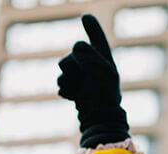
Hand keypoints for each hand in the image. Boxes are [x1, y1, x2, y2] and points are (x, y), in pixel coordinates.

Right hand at [57, 15, 129, 147]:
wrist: (98, 121)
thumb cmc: (104, 98)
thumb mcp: (100, 72)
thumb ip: (88, 54)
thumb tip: (76, 47)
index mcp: (105, 60)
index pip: (97, 39)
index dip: (92, 27)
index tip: (86, 17)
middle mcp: (94, 67)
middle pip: (73, 53)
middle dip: (73, 64)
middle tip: (85, 81)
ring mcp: (83, 78)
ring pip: (64, 67)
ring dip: (68, 79)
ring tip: (79, 92)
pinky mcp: (75, 89)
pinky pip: (61, 81)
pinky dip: (65, 89)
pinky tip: (74, 98)